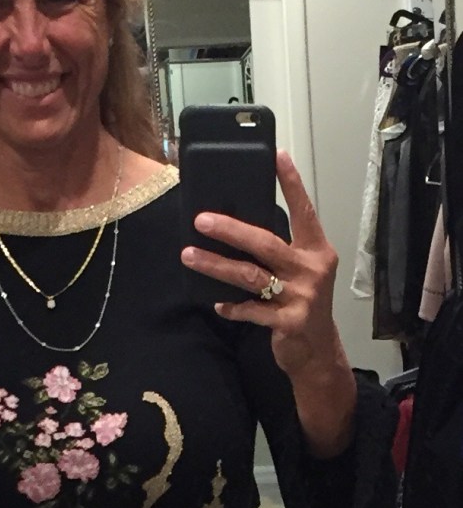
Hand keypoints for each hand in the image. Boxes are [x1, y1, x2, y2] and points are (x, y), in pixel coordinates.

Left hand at [181, 150, 341, 380]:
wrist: (317, 351)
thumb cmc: (302, 304)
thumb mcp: (301, 272)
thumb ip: (279, 252)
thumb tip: (236, 228)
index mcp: (317, 250)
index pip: (304, 211)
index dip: (291, 184)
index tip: (277, 156)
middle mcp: (312, 269)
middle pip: (265, 243)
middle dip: (230, 229)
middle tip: (201, 220)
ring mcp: (301, 296)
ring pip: (250, 275)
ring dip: (216, 265)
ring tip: (189, 255)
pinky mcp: (289, 321)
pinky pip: (251, 310)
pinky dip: (231, 306)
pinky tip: (216, 303)